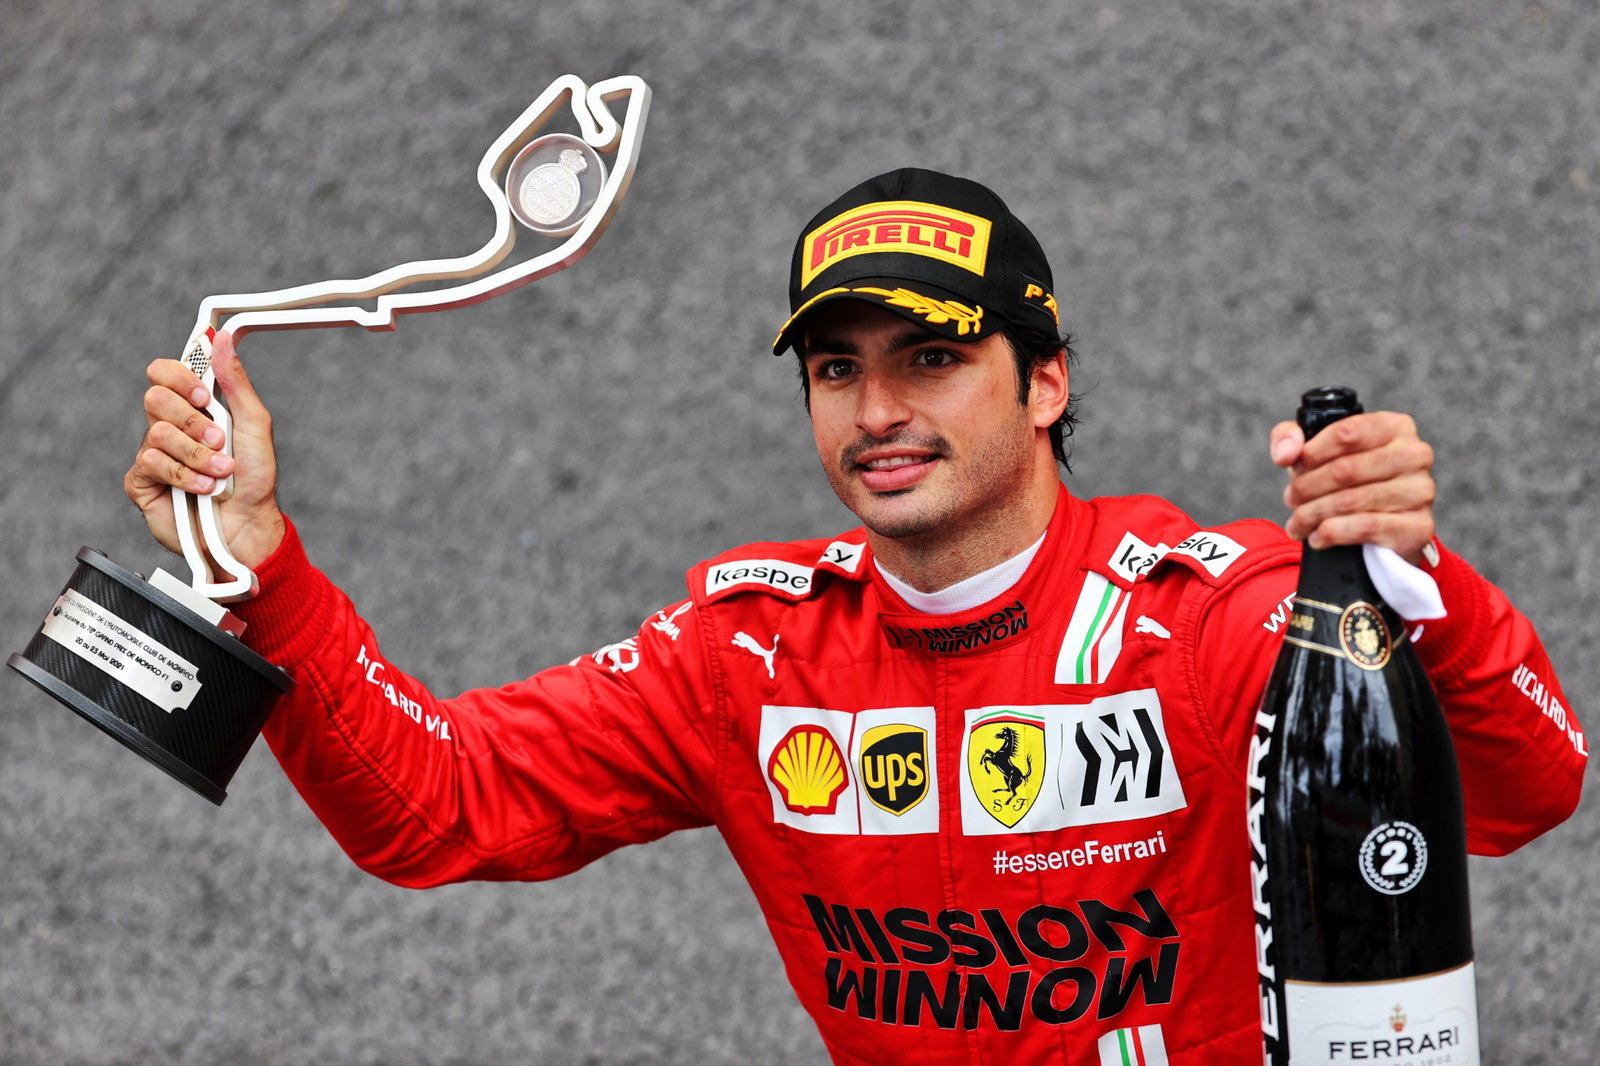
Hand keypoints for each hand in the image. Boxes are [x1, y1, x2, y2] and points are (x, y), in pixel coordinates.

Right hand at [124, 330, 285, 570]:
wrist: (248, 525)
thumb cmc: (254, 479)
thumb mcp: (254, 424)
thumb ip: (236, 382)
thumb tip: (222, 340)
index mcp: (191, 409)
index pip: (164, 373)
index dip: (178, 377)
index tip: (203, 395)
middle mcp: (168, 427)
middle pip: (155, 399)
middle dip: (193, 423)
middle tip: (219, 442)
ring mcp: (153, 455)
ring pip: (157, 434)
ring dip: (197, 456)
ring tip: (220, 474)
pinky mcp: (142, 483)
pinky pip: (150, 464)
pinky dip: (184, 476)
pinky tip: (202, 489)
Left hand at [1269, 411, 1435, 564]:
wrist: (1379, 526)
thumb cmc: (1345, 478)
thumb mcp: (1314, 449)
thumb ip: (1289, 438)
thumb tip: (1286, 453)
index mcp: (1394, 426)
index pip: (1346, 433)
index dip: (1311, 453)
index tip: (1294, 467)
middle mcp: (1415, 454)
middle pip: (1345, 469)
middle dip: (1307, 487)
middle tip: (1291, 499)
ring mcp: (1421, 490)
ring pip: (1350, 500)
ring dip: (1312, 514)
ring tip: (1298, 521)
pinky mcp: (1418, 525)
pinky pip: (1366, 527)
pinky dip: (1332, 533)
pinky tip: (1318, 536)